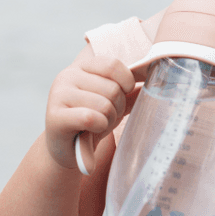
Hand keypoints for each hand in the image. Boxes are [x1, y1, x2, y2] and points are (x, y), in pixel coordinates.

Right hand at [44, 55, 136, 174]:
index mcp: (81, 66)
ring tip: (96, 125)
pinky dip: (97, 127)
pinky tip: (89, 132)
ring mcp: (58, 95)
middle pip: (112, 88)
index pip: (114, 64)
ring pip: (104, 104)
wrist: (68, 151)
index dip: (126, 83)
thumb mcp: (112, 101)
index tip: (122, 96)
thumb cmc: (93, 122)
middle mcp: (66, 75)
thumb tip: (159, 78)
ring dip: (107, 120)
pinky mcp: (55, 117)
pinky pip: (91, 118)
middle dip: (117, 108)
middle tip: (104, 118)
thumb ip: (130, 89)